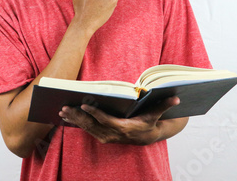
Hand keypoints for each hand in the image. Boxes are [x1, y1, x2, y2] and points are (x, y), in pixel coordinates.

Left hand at [58, 97, 184, 144]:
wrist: (147, 137)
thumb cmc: (150, 122)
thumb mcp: (157, 115)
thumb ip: (164, 106)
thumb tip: (175, 98)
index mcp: (124, 128)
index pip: (107, 120)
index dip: (95, 113)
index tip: (84, 105)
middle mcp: (113, 134)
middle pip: (93, 125)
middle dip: (78, 117)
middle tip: (65, 107)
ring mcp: (106, 136)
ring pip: (87, 128)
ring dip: (74, 120)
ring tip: (61, 111)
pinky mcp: (102, 136)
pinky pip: (87, 129)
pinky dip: (76, 123)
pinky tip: (66, 116)